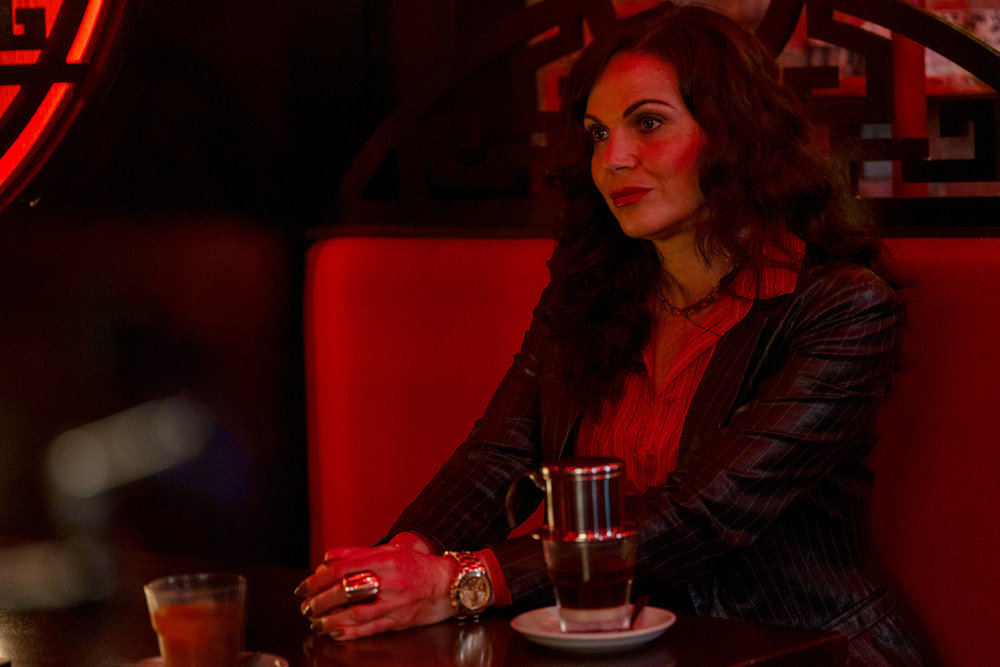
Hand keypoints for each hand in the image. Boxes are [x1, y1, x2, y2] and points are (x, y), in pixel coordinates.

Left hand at [295, 543, 457, 640]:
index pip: (342, 568)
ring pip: (355, 613)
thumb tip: (327, 559)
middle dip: (320, 600)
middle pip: (346, 590)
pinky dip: (349, 632)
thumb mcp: (389, 551)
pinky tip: (335, 632)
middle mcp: (389, 579)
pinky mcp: (399, 620)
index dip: (317, 579)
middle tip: (305, 606)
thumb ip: (357, 554)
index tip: (303, 587)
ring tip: (315, 622)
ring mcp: (395, 602)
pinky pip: (370, 628)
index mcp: (384, 558)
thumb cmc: (418, 566)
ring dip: (330, 619)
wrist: (450, 584)